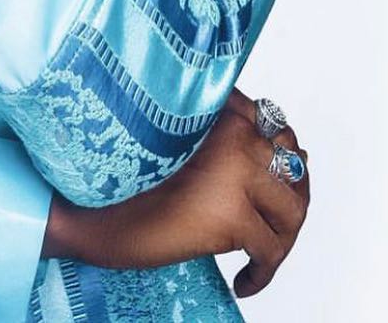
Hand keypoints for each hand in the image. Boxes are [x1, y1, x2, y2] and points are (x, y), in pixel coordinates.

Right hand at [43, 86, 309, 299]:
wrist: (86, 207)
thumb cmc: (123, 176)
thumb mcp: (183, 146)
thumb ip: (230, 143)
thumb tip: (300, 157)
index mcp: (219, 108)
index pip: (275, 126)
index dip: (278, 157)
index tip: (266, 183)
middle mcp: (234, 131)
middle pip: (293, 164)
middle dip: (291, 196)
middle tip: (272, 221)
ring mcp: (235, 171)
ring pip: (293, 208)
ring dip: (284, 235)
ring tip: (263, 251)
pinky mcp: (230, 214)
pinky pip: (272, 251)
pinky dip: (265, 273)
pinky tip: (245, 280)